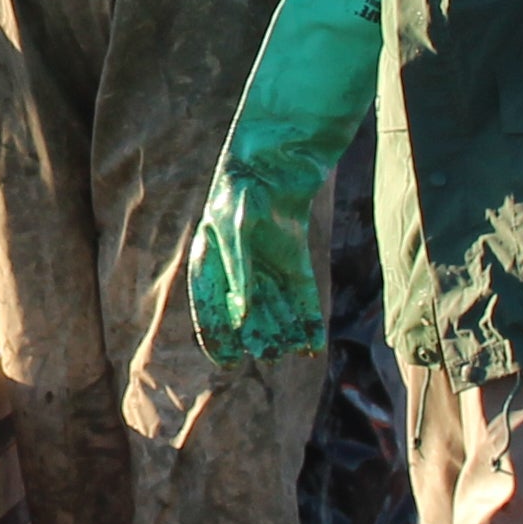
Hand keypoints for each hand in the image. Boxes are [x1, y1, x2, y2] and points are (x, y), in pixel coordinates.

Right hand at [189, 163, 327, 368]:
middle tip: (269, 354)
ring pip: (276, 310)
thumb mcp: (237, 231)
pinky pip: (300, 298)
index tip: (230, 362)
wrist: (276, 161)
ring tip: (292, 351)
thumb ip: (239, 273)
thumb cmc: (245, 192)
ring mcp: (266, 268)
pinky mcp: (293, 262)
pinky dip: (307, 322)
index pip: (209, 311)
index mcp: (209, 264)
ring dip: (284, 332)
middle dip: (258, 336)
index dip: (218, 338)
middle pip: (247, 317)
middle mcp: (238, 273)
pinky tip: (313, 345)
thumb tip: (243, 317)